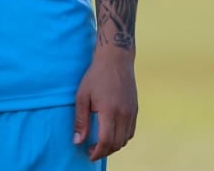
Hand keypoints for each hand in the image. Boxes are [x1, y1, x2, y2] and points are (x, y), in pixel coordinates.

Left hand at [73, 44, 137, 159]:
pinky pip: (131, 131)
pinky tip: (112, 133)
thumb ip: (81, 120)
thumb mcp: (82, 96)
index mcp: (109, 111)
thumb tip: (77, 141)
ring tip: (101, 143)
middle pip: (117, 143)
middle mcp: (124, 114)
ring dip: (114, 145)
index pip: (106, 141)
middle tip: (92, 150)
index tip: (88, 154)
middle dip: (104, 151)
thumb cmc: (96, 76)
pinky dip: (122, 137)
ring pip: (126, 139)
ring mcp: (132, 112)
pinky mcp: (136, 109)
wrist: (116, 59)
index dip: (97, 152)